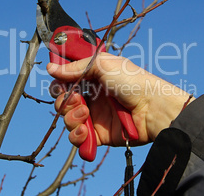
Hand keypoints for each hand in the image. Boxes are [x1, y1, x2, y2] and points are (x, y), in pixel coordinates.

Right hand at [47, 53, 193, 146]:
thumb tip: (51, 68)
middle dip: (64, 101)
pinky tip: (84, 131)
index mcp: (93, 78)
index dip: (59, 84)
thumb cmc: (133, 81)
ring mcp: (95, 116)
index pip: (67, 81)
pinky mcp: (98, 134)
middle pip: (64, 101)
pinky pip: (78, 138)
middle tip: (76, 99)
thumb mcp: (104, 65)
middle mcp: (92, 96)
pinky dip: (76, 136)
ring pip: (68, 119)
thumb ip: (76, 67)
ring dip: (71, 117)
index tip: (59, 85)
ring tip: (85, 114)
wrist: (152, 108)